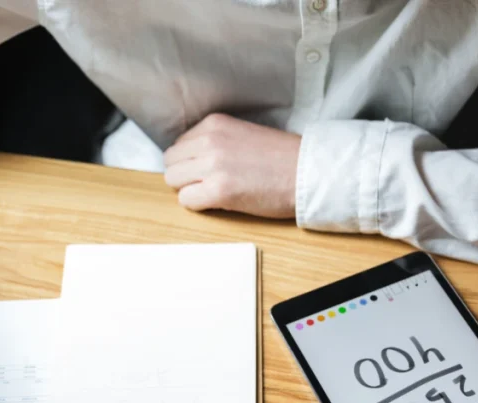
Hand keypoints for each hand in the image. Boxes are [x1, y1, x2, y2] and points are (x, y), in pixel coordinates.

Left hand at [163, 113, 300, 218]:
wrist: (306, 172)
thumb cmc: (281, 157)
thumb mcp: (242, 133)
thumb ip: (215, 141)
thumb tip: (191, 158)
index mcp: (214, 124)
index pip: (179, 144)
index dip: (189, 161)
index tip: (206, 169)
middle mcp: (209, 141)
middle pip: (171, 162)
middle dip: (184, 175)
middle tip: (205, 183)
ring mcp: (212, 166)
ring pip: (174, 180)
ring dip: (189, 189)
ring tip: (212, 192)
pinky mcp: (218, 191)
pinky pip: (186, 200)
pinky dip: (197, 204)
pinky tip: (218, 202)